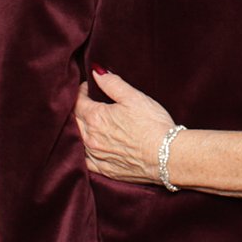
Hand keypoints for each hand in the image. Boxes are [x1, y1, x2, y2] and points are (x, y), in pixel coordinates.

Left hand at [75, 68, 175, 185]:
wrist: (167, 157)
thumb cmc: (153, 125)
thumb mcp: (134, 97)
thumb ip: (112, 83)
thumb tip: (97, 72)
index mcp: (96, 117)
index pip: (78, 101)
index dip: (81, 91)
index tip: (87, 87)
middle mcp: (91, 138)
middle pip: (74, 120)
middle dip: (77, 109)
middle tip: (85, 102)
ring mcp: (97, 156)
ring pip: (77, 140)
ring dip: (79, 129)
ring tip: (88, 122)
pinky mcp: (105, 170)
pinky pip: (85, 161)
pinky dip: (83, 152)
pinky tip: (89, 148)